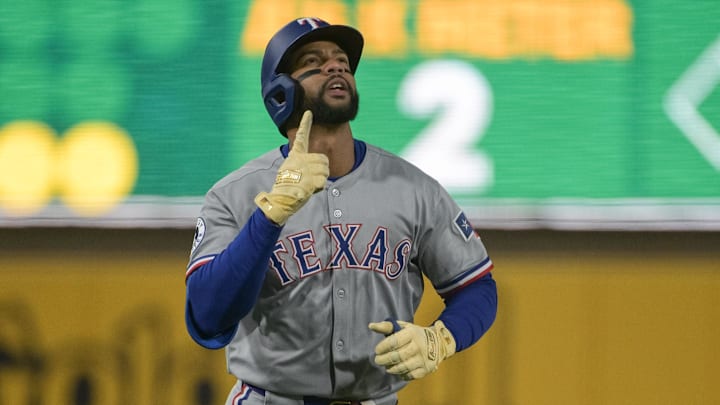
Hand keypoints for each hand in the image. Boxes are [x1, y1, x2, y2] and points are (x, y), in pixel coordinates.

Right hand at [254, 110, 328, 224]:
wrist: (280, 200)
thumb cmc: (288, 187)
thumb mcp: (293, 171)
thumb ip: (304, 165)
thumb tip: (319, 169)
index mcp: (295, 156)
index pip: (301, 137)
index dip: (305, 124)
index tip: (309, 112)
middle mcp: (299, 159)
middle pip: (323, 159)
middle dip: (322, 170)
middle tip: (311, 179)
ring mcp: (304, 169)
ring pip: (325, 169)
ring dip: (321, 179)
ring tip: (308, 185)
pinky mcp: (308, 179)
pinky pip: (324, 180)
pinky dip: (319, 187)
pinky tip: (309, 190)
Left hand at [369, 319, 455, 379]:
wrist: (438, 342)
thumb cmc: (415, 334)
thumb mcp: (404, 327)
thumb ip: (387, 326)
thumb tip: (371, 326)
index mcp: (412, 333)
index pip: (394, 341)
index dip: (382, 347)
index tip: (377, 350)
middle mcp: (419, 346)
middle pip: (397, 356)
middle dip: (384, 359)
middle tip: (378, 360)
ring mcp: (423, 359)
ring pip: (403, 367)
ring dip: (391, 368)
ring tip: (386, 366)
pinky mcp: (426, 369)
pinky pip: (410, 375)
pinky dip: (401, 375)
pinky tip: (397, 370)